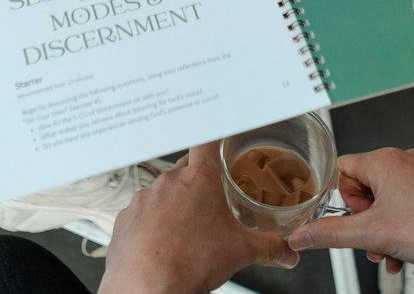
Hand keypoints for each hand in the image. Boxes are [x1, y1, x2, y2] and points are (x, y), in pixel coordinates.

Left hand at [101, 143, 296, 293]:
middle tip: (212, 201)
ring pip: (164, 191)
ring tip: (188, 229)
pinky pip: (143, 211)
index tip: (218, 135)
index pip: (208, 141)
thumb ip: (269, 247)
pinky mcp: (127, 217)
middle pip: (187, 168)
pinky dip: (153, 221)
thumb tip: (286, 251)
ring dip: (175, 203)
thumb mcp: (241, 252)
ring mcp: (144, 198)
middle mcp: (169, 182)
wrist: (147, 286)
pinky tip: (164, 241)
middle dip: (200, 181)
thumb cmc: (188, 264)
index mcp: (199, 179)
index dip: (215, 136)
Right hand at [287, 148, 413, 277]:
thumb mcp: (373, 237)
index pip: (342, 171)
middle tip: (376, 242)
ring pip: (392, 198)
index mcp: (385, 160)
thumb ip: (330, 235)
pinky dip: (409, 224)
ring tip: (396, 251)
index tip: (352, 221)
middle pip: (368, 187)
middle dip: (367, 220)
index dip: (343, 202)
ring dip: (387, 228)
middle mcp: (407, 158)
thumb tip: (302, 236)